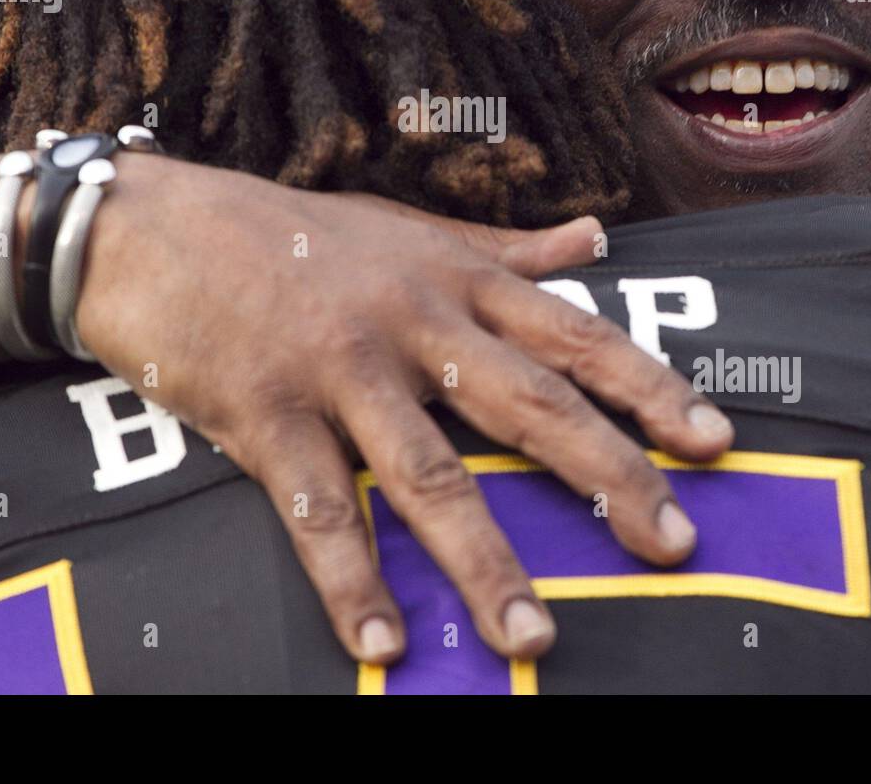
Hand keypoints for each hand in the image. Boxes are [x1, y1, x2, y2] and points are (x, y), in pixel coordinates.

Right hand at [77, 155, 733, 666]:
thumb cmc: (295, 230)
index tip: (714, 441)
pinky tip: (386, 641)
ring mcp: (340, 370)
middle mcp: (412, 322)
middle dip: (608, 478)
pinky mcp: (268, 416)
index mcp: (454, 278)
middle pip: (529, 407)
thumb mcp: (410, 229)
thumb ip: (509, 246)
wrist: (157, 228)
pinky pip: (319, 514)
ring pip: (431, 476)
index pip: (575, 335)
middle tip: (673, 544)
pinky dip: (352, 582)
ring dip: (490, 563)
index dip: (651, 387)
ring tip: (538, 637)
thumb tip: (595, 238)